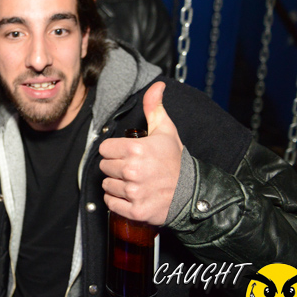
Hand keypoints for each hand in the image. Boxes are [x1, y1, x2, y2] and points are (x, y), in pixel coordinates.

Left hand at [99, 82, 183, 224]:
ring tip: (134, 182)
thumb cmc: (175, 161)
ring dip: (117, 184)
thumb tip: (157, 85)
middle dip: (115, 166)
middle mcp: (132, 171)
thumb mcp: (166, 131)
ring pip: (107, 185)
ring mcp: (134, 192)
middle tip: (132, 168)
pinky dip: (118, 201)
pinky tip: (132, 195)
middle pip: (104, 167)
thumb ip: (154, 107)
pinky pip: (111, 203)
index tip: (127, 154)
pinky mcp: (135, 210)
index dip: (115, 151)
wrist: (192, 192)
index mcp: (136, 150)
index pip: (105, 149)